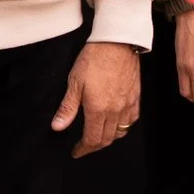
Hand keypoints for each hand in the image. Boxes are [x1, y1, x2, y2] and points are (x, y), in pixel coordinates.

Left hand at [56, 38, 140, 152]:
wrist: (117, 42)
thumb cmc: (95, 58)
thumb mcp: (74, 82)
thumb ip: (67, 108)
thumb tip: (58, 126)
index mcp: (98, 109)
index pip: (92, 139)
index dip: (83, 149)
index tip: (76, 152)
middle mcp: (115, 110)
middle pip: (107, 139)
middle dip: (94, 146)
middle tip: (84, 146)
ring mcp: (127, 104)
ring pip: (121, 132)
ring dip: (109, 138)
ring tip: (99, 136)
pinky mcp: (135, 96)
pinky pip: (131, 119)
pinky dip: (123, 126)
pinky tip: (117, 122)